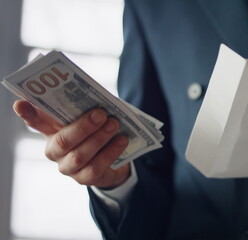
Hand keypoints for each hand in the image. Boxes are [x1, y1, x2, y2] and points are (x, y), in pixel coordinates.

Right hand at [13, 100, 129, 187]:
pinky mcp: (85, 178)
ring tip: (114, 124)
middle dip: (83, 126)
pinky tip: (122, 140)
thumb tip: (91, 94)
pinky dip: (111, 152)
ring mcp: (68, 167)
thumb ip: (83, 107)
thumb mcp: (87, 117)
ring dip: (99, 138)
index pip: (35, 121)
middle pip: (63, 141)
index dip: (27, 114)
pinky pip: (96, 167)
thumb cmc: (95, 132)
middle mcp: (55, 150)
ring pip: (80, 155)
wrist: (112, 158)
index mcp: (51, 131)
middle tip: (101, 113)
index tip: (20, 103)